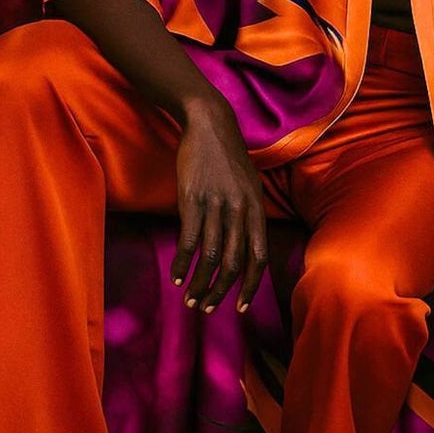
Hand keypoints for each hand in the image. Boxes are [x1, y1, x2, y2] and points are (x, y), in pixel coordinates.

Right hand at [169, 104, 270, 314]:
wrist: (210, 124)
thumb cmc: (229, 157)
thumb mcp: (250, 185)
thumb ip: (249, 216)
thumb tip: (244, 247)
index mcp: (257, 209)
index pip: (258, 257)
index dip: (249, 285)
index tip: (239, 307)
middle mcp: (240, 210)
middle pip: (233, 263)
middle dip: (220, 292)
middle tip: (206, 308)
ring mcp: (216, 205)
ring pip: (210, 257)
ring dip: (199, 283)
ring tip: (189, 299)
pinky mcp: (192, 199)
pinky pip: (189, 240)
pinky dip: (182, 263)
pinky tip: (175, 275)